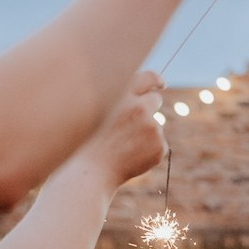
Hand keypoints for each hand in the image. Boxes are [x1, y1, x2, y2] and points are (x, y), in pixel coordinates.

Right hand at [77, 72, 165, 190]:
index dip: (155, 80)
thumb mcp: (98, 110)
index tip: (160, 83)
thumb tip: (142, 95)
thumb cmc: (89, 141)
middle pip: (156, 100)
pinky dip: (148, 151)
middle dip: (150, 107)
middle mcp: (139, 106)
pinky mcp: (159, 145)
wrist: (92, 170)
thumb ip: (120, 100)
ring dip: (144, 134)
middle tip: (136, 121)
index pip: (147, 78)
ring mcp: (151, 126)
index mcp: (122, 93)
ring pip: (155, 126)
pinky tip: (130, 157)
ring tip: (122, 146)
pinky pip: (158, 145)